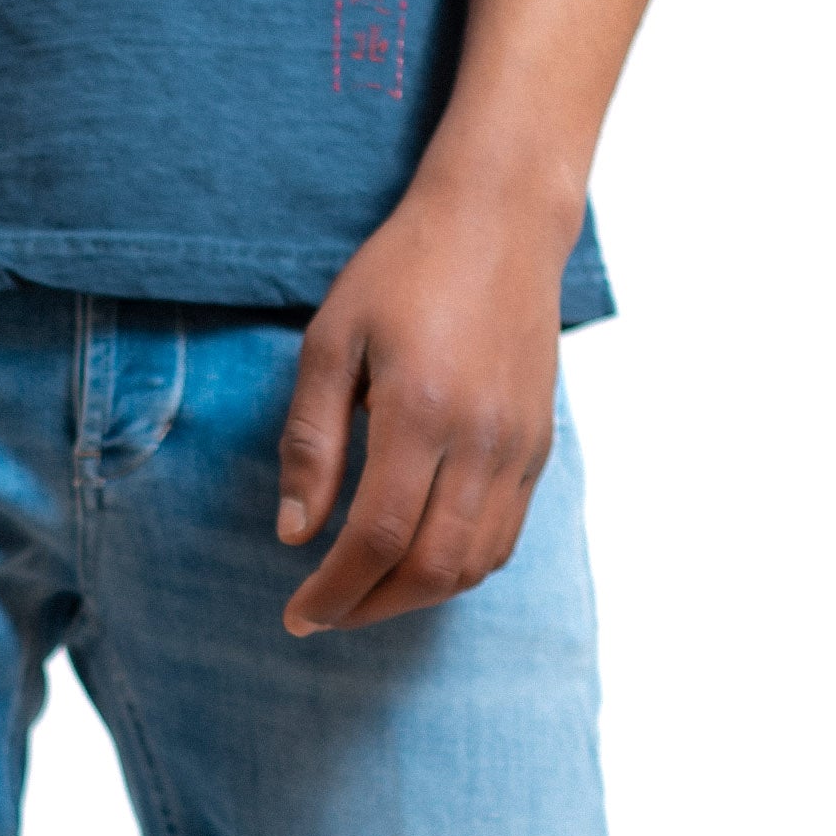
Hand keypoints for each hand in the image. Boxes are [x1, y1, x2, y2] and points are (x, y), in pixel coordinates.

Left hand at [276, 175, 570, 634]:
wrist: (501, 222)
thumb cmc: (403, 272)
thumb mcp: (331, 340)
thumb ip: (310, 441)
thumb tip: (296, 534)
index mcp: (421, 410)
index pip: (379, 538)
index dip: (335, 591)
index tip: (298, 614)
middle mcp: (481, 439)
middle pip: (431, 569)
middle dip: (371, 608)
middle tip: (325, 612)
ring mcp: (519, 447)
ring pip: (473, 565)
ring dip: (414, 597)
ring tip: (365, 592)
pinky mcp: (539, 448)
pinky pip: (502, 538)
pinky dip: (457, 568)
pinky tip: (415, 560)